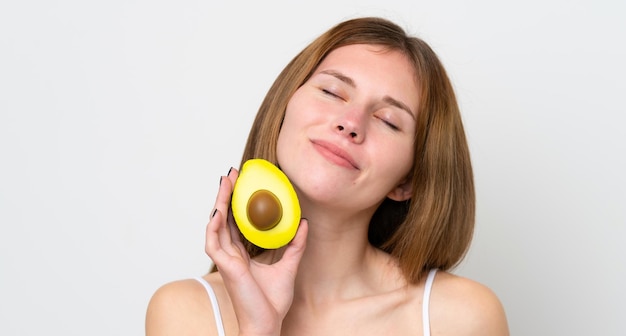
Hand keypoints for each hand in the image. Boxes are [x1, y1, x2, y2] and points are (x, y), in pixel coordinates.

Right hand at [205, 168, 307, 335]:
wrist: (267, 324)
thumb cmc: (272, 303)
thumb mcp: (289, 266)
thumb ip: (295, 245)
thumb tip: (303, 222)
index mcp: (242, 254)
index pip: (236, 222)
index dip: (236, 202)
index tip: (241, 183)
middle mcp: (231, 254)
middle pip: (225, 218)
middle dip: (226, 195)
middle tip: (231, 173)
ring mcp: (226, 260)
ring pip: (216, 225)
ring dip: (219, 202)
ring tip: (225, 182)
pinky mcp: (224, 267)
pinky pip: (213, 242)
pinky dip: (214, 225)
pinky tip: (219, 210)